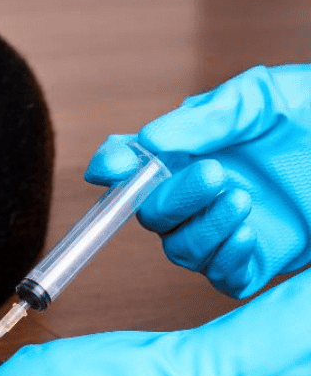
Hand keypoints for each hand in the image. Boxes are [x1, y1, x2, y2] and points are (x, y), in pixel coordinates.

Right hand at [86, 65, 310, 297]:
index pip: (131, 165)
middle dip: (173, 199)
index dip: (114, 167)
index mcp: (189, 152)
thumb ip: (205, 119)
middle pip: (151, 215)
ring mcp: (223, 230)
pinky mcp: (254, 261)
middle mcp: (197, 196)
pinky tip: (249, 234)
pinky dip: (226, 259)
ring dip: (204, 229)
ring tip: (243, 199)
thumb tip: (149, 141)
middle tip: (214, 174)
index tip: (114, 166)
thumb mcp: (260, 99)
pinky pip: (220, 277)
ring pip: (180, 250)